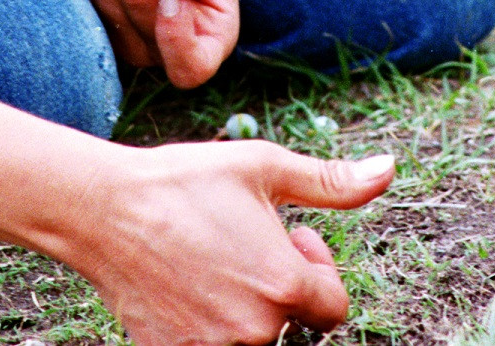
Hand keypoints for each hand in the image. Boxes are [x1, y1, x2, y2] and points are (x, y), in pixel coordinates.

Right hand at [69, 141, 395, 345]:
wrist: (105, 210)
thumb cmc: (185, 182)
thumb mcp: (263, 167)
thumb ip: (331, 181)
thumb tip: (389, 169)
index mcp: (283, 285)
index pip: (333, 307)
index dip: (315, 268)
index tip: (287, 238)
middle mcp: (255, 330)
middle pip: (293, 324)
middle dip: (281, 287)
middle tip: (245, 243)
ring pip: (254, 337)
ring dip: (247, 306)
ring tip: (216, 261)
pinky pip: (213, 344)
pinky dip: (209, 320)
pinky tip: (187, 281)